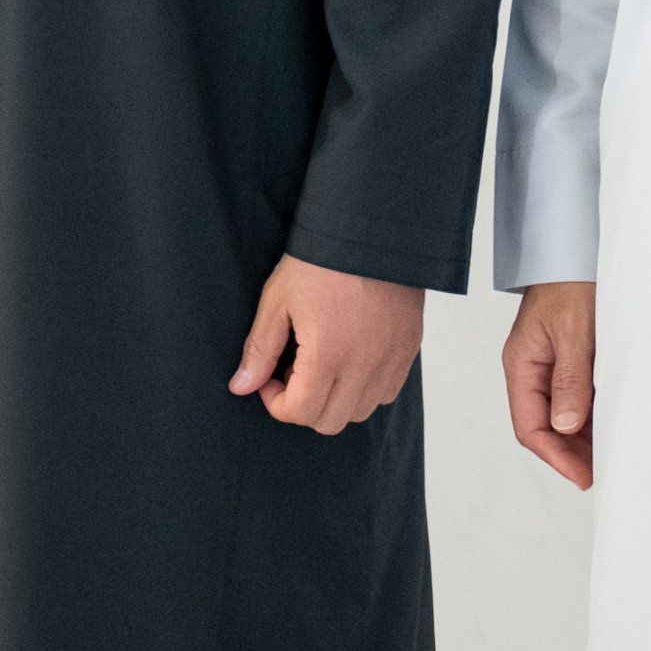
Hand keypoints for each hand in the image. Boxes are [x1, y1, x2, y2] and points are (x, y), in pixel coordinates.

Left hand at [230, 255, 424, 435]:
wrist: (370, 228)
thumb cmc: (320, 260)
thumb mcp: (278, 299)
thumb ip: (260, 349)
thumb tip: (241, 387)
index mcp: (329, 354)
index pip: (300, 412)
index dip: (275, 402)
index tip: (270, 375)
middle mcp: (365, 364)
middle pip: (329, 422)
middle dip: (303, 405)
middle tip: (294, 370)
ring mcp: (392, 358)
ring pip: (361, 411)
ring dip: (336, 399)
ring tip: (323, 363)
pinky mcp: (409, 348)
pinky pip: (388, 391)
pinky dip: (366, 387)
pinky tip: (350, 357)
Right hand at [502, 281, 597, 485]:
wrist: (577, 252)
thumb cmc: (570, 284)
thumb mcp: (574, 332)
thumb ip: (570, 379)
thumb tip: (565, 426)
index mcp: (521, 365)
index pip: (529, 427)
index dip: (554, 456)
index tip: (582, 475)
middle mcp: (531, 371)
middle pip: (543, 427)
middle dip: (570, 453)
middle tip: (601, 472)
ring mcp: (549, 368)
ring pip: (561, 417)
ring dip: (582, 439)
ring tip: (609, 456)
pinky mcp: (568, 362)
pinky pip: (575, 399)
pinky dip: (591, 417)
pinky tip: (610, 427)